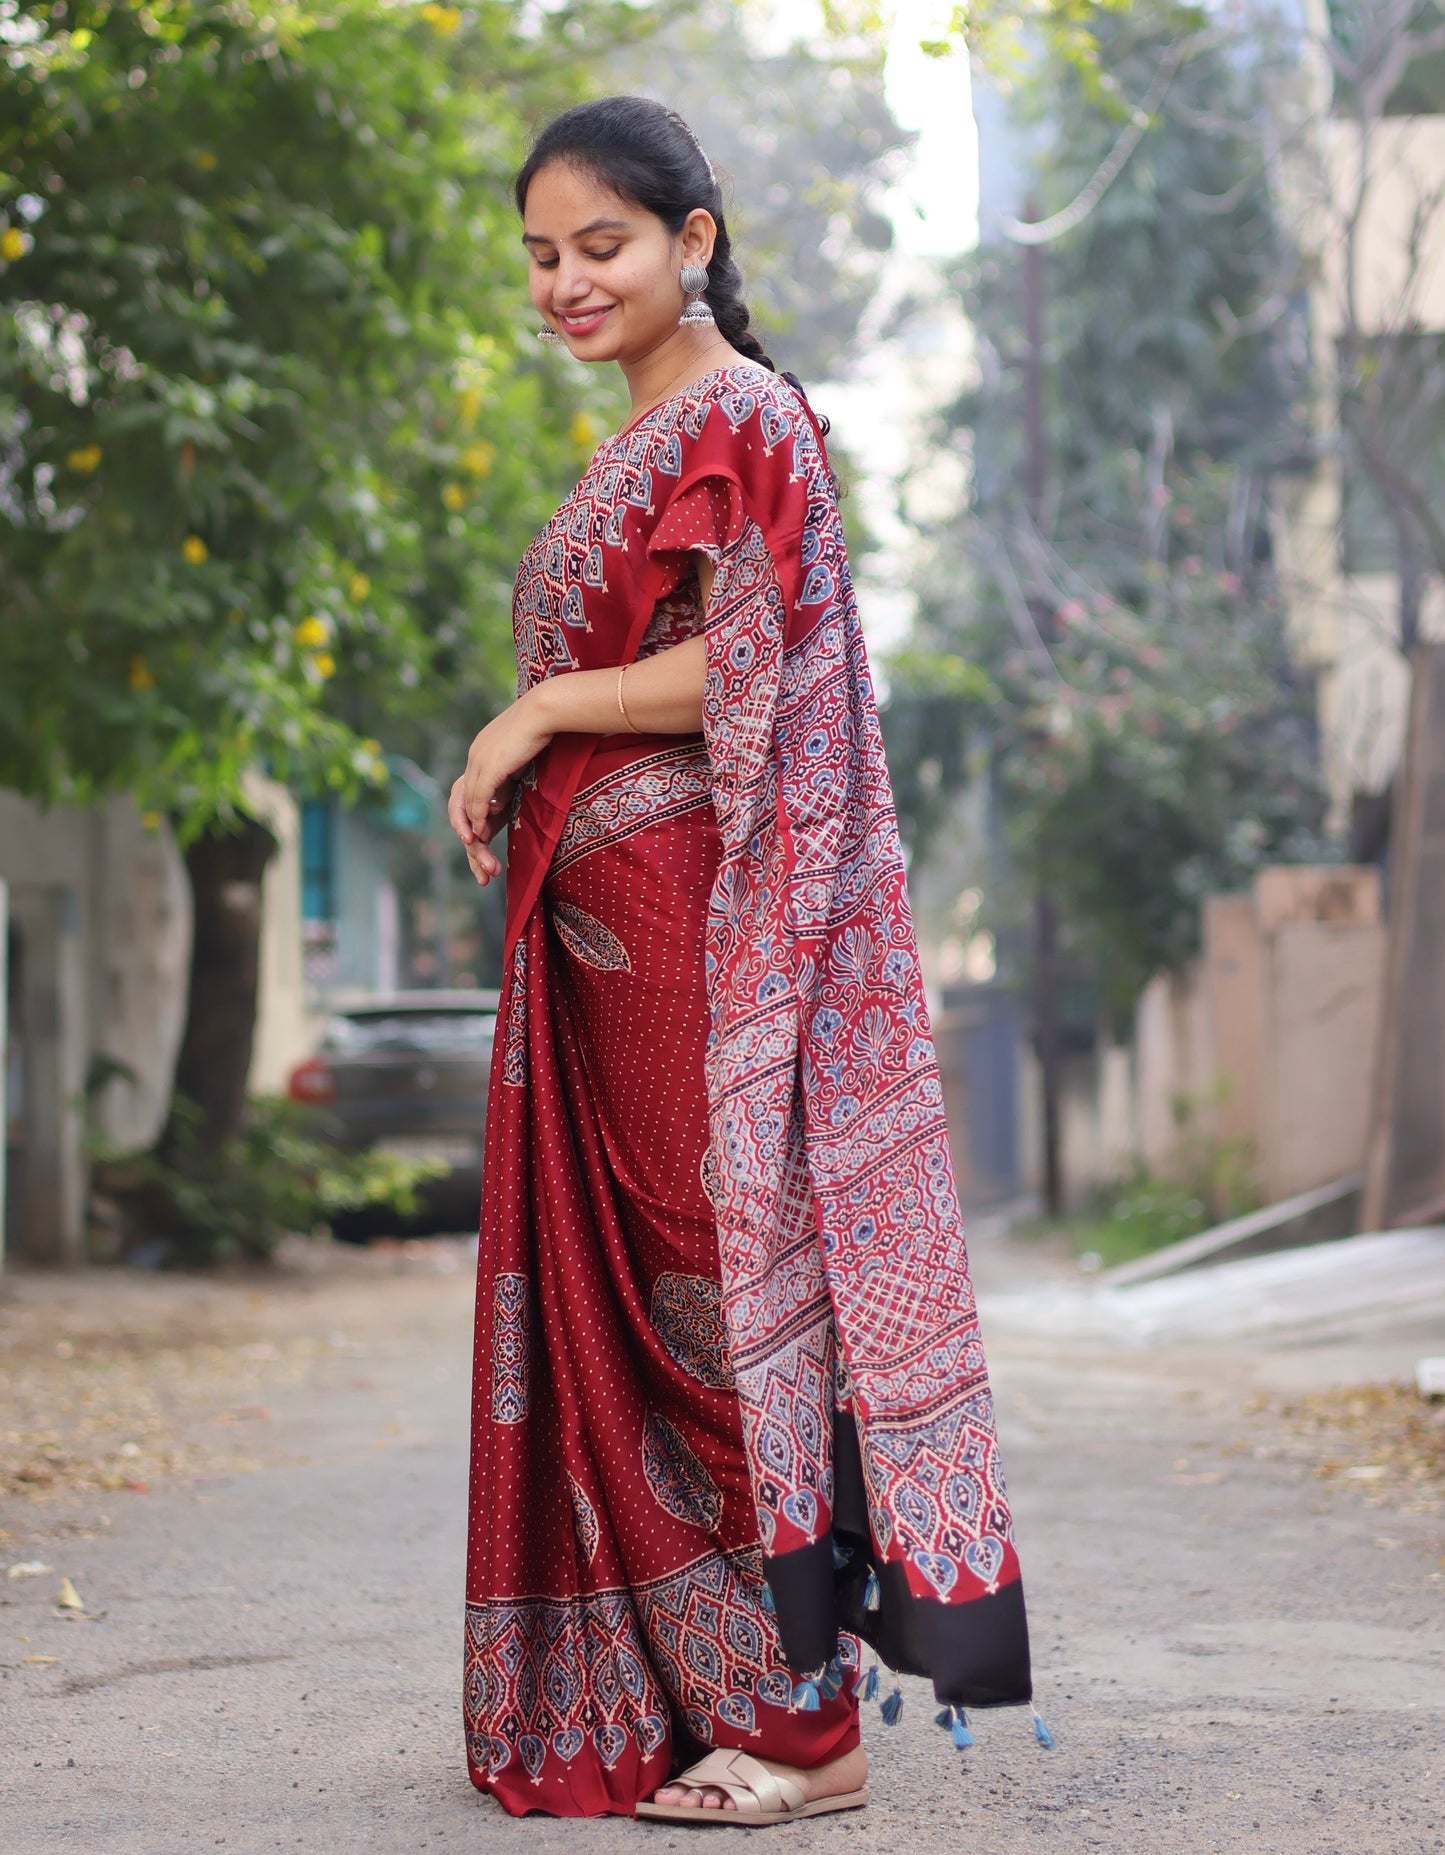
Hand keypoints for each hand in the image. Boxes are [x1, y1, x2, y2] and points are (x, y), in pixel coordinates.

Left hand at [448, 693, 553, 886]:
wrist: (547, 709)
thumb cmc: (545, 727)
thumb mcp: (523, 755)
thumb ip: (511, 774)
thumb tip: (504, 796)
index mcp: (482, 751)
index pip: (470, 788)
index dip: (474, 813)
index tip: (483, 833)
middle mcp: (475, 756)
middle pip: (461, 799)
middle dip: (466, 828)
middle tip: (475, 849)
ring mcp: (479, 761)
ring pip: (468, 803)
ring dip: (472, 829)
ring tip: (478, 848)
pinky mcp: (489, 767)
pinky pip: (478, 800)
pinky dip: (478, 818)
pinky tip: (481, 834)